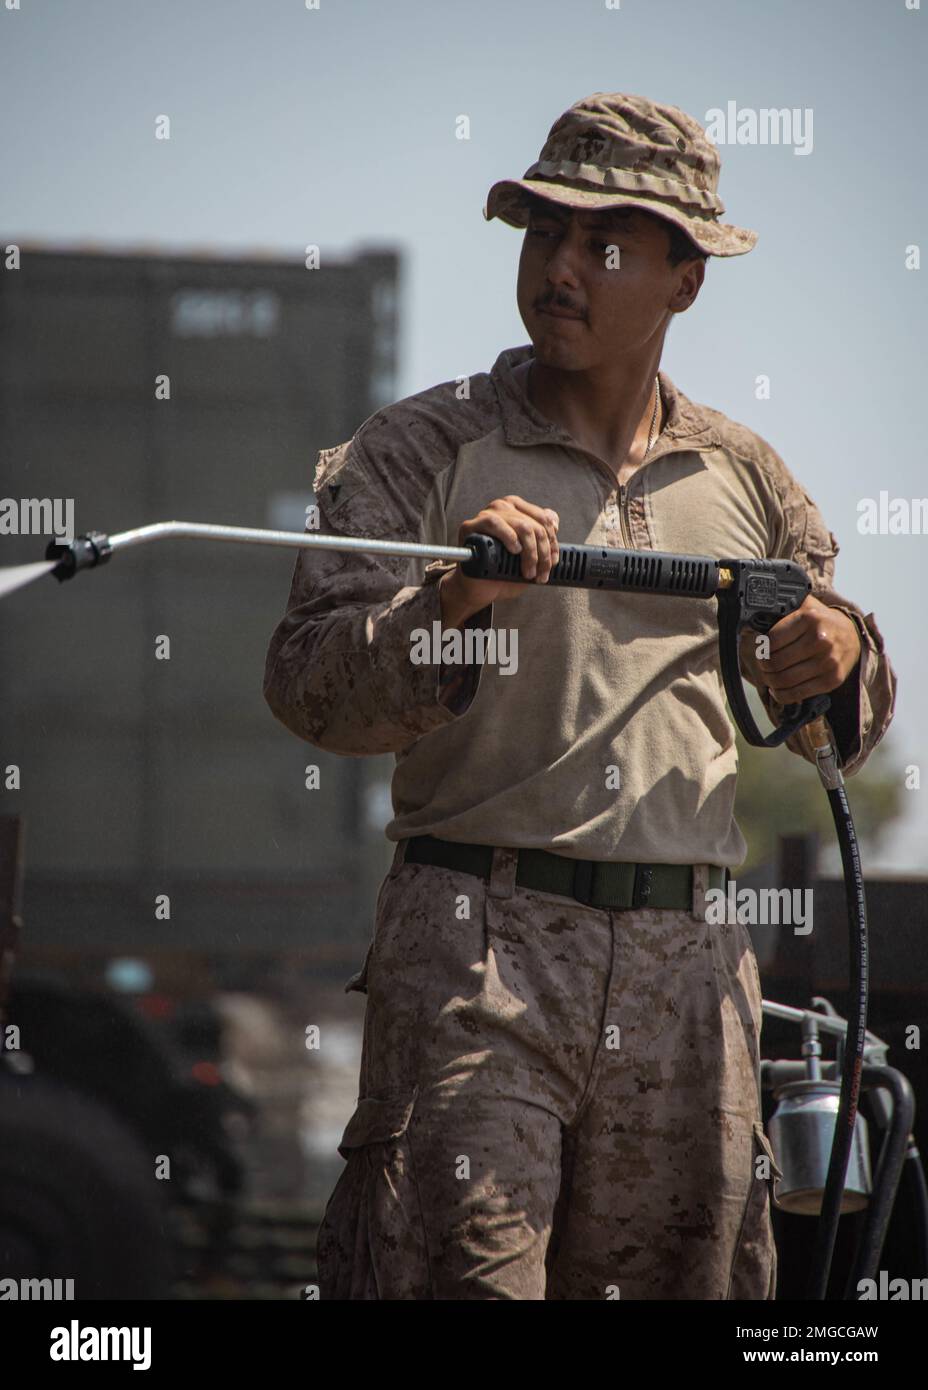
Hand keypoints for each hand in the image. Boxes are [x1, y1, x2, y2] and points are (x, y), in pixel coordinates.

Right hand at [440, 495, 559, 627]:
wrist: (478, 590)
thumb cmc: (501, 573)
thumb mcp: (529, 558)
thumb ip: (541, 540)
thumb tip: (554, 524)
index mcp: (517, 510)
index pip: (544, 518)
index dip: (552, 541)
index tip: (553, 561)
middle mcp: (502, 508)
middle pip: (534, 525)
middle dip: (543, 553)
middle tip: (541, 574)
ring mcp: (486, 514)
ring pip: (521, 525)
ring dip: (530, 552)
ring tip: (528, 571)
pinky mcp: (471, 526)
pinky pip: (494, 523)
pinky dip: (509, 537)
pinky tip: (514, 550)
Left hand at [752, 596, 861, 704]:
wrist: (854, 636)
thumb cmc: (822, 622)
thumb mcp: (805, 605)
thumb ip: (783, 606)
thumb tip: (756, 616)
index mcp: (810, 618)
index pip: (772, 640)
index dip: (761, 648)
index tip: (761, 649)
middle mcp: (820, 639)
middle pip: (775, 662)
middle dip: (763, 666)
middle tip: (763, 664)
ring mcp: (827, 662)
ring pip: (783, 680)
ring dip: (770, 681)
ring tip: (770, 676)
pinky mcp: (831, 680)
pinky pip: (796, 694)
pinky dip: (780, 694)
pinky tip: (777, 689)